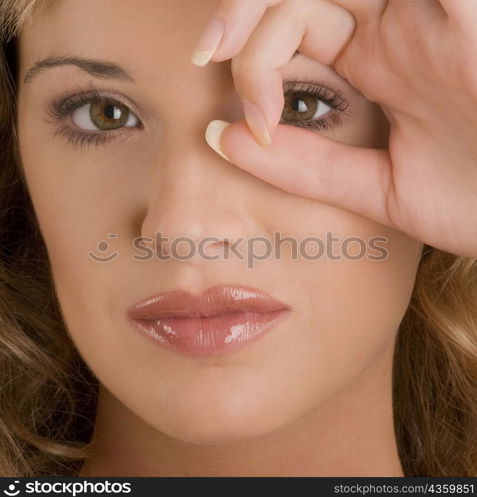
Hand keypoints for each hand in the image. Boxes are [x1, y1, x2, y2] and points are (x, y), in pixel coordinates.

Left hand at [191, 0, 476, 257]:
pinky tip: (290, 12)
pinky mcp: (466, 13)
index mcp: (380, 62)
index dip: (250, 58)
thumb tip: (223, 139)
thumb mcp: (378, 188)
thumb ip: (306, 166)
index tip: (244, 123)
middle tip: (211, 52)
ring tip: (230, 41)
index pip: (295, 27)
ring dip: (276, 0)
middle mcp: (401, 24)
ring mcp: (434, 12)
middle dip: (247, 10)